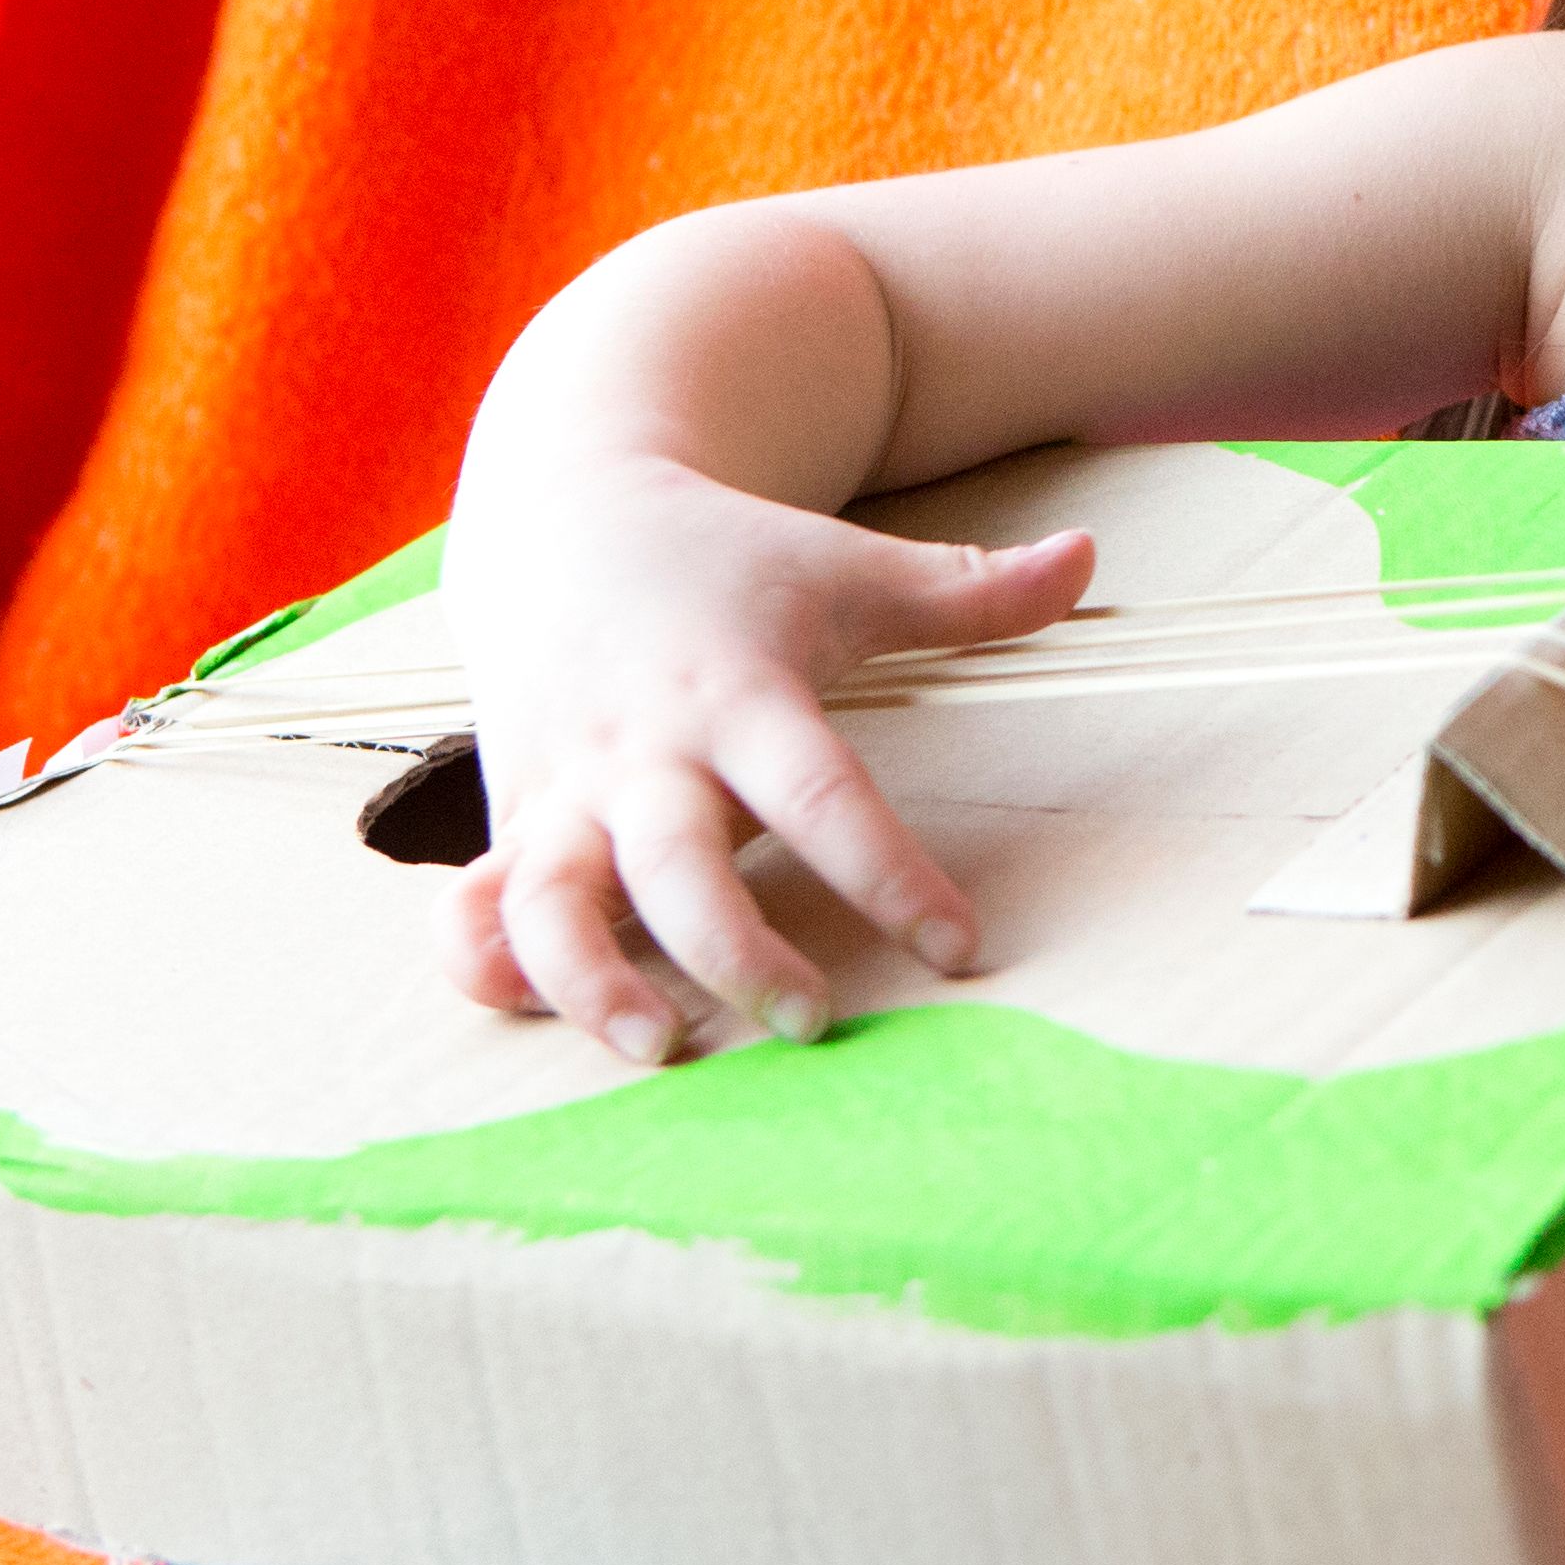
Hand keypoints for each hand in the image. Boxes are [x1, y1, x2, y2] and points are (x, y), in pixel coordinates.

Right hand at [430, 453, 1091, 1062]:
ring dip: (592, 980)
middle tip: (812, 1021)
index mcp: (738, 691)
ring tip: (663, 1050)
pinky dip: (482, 960)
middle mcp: (644, 750)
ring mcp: (566, 788)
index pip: (821, 794)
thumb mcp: (849, 566)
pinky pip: (475, 902)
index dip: (889, 873)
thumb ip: (971, 590)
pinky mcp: (512, 816)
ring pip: (556, 900)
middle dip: (736, 950)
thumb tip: (1089, 558)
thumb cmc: (729, 558)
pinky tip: (523, 1009)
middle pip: (677, 864)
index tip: (958, 945)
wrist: (565, 513)